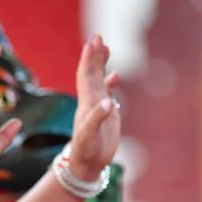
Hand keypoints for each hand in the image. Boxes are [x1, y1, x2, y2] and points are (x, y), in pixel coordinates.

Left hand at [69, 35, 120, 181]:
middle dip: (94, 55)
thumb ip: (97, 118)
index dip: (88, 59)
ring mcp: (98, 107)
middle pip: (91, 72)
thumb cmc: (86, 151)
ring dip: (101, 64)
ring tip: (105, 48)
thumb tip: (108, 102)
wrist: (86, 164)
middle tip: (98, 36)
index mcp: (86, 102)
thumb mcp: (90, 135)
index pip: (85, 75)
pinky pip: (108, 93)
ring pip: (99, 79)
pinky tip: (115, 75)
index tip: (92, 42)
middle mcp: (91, 101)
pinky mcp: (107, 115)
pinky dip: (111, 82)